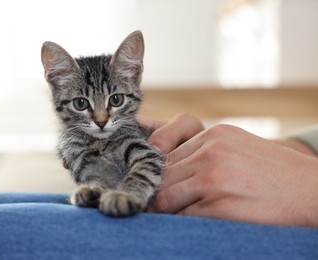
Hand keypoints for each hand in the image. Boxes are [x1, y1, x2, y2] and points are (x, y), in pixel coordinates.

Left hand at [146, 113, 317, 226]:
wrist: (311, 191)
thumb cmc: (273, 173)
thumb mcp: (236, 148)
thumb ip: (203, 153)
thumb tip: (168, 171)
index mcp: (214, 135)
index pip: (167, 156)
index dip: (157, 176)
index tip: (154, 188)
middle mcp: (211, 151)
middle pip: (163, 176)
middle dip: (156, 193)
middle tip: (153, 206)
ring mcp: (214, 177)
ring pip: (166, 197)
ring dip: (164, 210)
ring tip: (167, 217)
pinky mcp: (219, 205)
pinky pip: (183, 217)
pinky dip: (180, 223)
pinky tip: (187, 225)